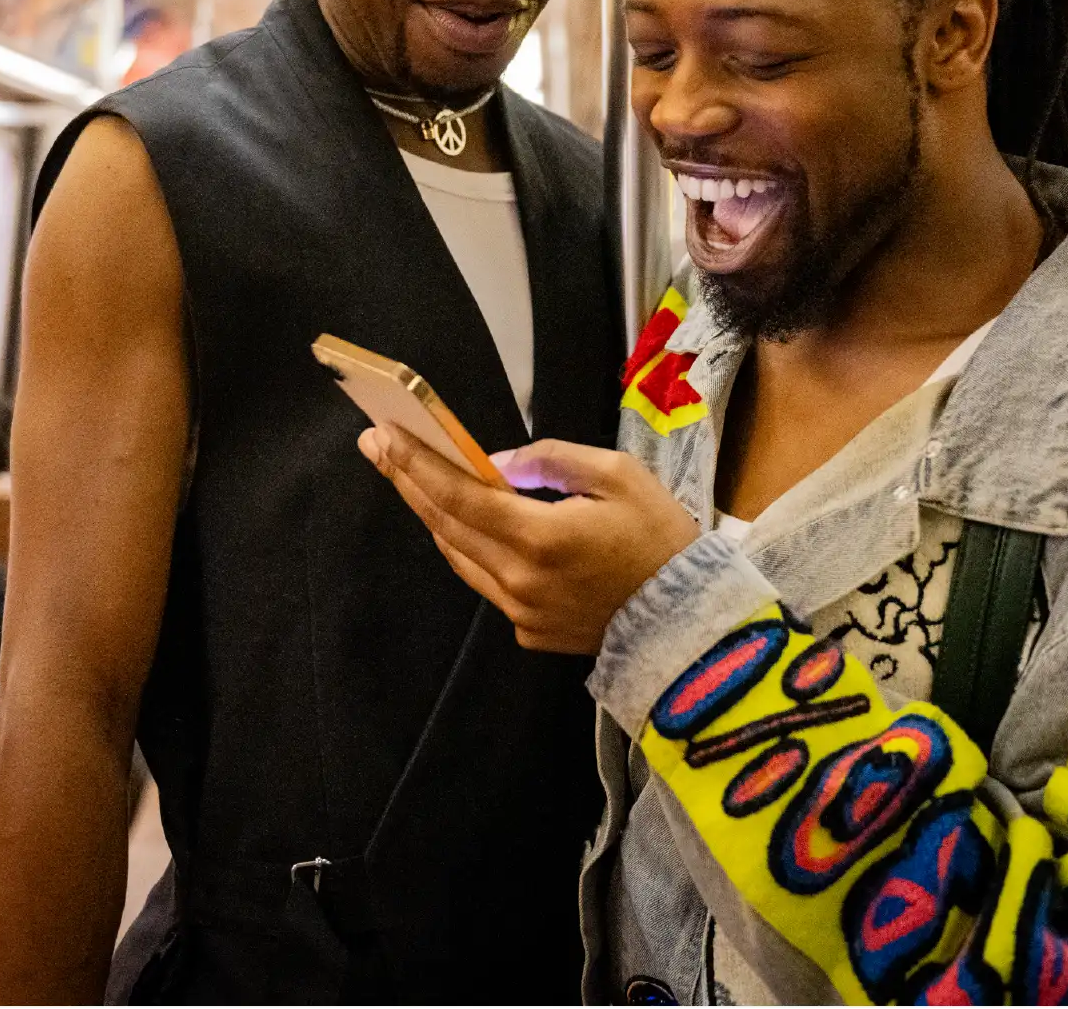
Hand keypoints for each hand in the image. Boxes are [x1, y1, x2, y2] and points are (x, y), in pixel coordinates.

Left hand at [358, 428, 700, 654]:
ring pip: (459, 557)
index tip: (382, 436)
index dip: (416, 464)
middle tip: (376, 446)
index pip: (459, 496)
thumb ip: (552, 460)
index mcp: (541, 538)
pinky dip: (473, 550)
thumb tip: (497, 464)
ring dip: (436, 516)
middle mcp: (519, 580)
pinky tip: (470, 526)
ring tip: (413, 478)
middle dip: (408, 481)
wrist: (690, 621)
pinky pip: (487, 583)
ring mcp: (521, 612)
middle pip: (446, 525)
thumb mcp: (619, 475)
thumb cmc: (661, 539)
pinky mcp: (529, 632)